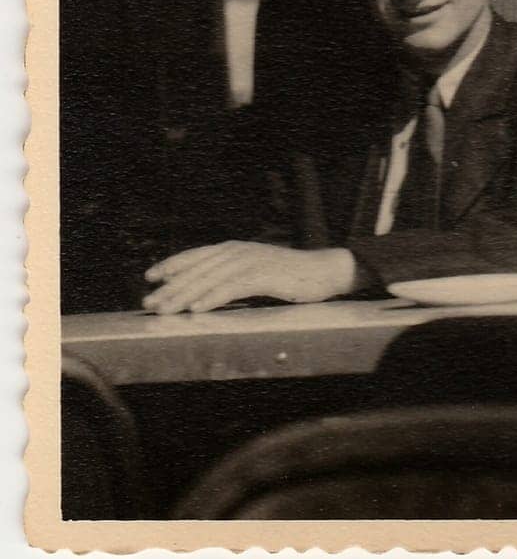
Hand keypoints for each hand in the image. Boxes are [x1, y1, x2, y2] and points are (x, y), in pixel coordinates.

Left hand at [142, 242, 357, 313]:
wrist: (324, 271)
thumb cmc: (291, 274)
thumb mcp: (257, 268)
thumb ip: (233, 272)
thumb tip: (206, 286)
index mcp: (235, 248)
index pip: (196, 255)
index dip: (172, 265)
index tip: (150, 277)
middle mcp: (239, 251)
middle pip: (198, 270)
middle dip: (171, 287)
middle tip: (150, 303)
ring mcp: (251, 262)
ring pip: (209, 279)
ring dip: (185, 296)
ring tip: (166, 310)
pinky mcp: (263, 276)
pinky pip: (231, 288)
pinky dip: (212, 298)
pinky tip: (197, 309)